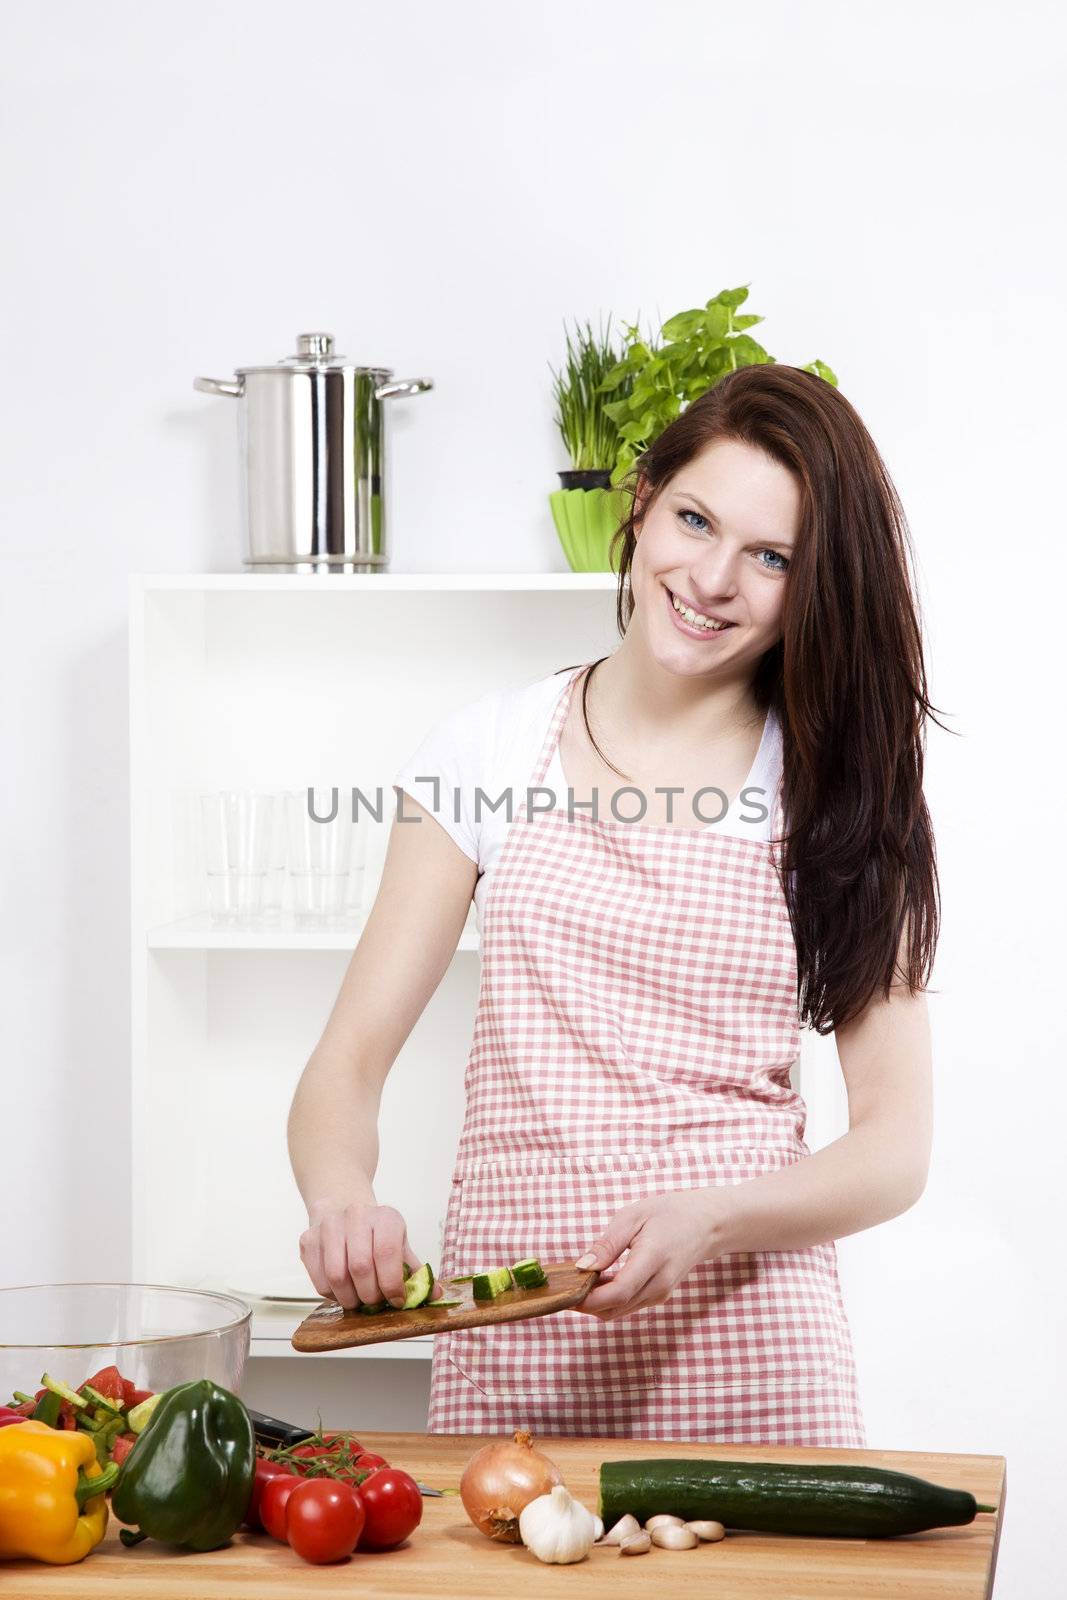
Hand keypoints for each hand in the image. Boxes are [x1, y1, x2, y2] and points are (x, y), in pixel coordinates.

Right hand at [299, 1200, 438, 1310]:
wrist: (341, 1209)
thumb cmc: (375, 1234)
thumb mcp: (400, 1245)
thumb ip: (415, 1272)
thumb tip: (435, 1294)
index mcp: (385, 1217)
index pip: (387, 1253)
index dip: (392, 1284)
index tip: (396, 1300)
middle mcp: (355, 1215)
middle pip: (360, 1268)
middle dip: (370, 1295)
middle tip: (375, 1302)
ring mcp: (328, 1226)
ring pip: (337, 1277)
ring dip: (350, 1299)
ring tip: (359, 1299)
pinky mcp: (308, 1240)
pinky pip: (320, 1281)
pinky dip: (333, 1295)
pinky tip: (343, 1290)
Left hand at [571, 1187, 728, 1319]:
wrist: (705, 1224)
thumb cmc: (668, 1214)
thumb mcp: (633, 1217)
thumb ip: (607, 1244)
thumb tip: (581, 1266)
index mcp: (653, 1260)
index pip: (617, 1292)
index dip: (587, 1298)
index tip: (565, 1290)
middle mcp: (659, 1285)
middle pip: (614, 1308)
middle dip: (584, 1303)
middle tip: (563, 1285)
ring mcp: (660, 1295)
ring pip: (618, 1311)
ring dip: (595, 1302)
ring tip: (577, 1280)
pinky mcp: (658, 1297)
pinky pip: (627, 1306)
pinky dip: (607, 1300)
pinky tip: (596, 1281)